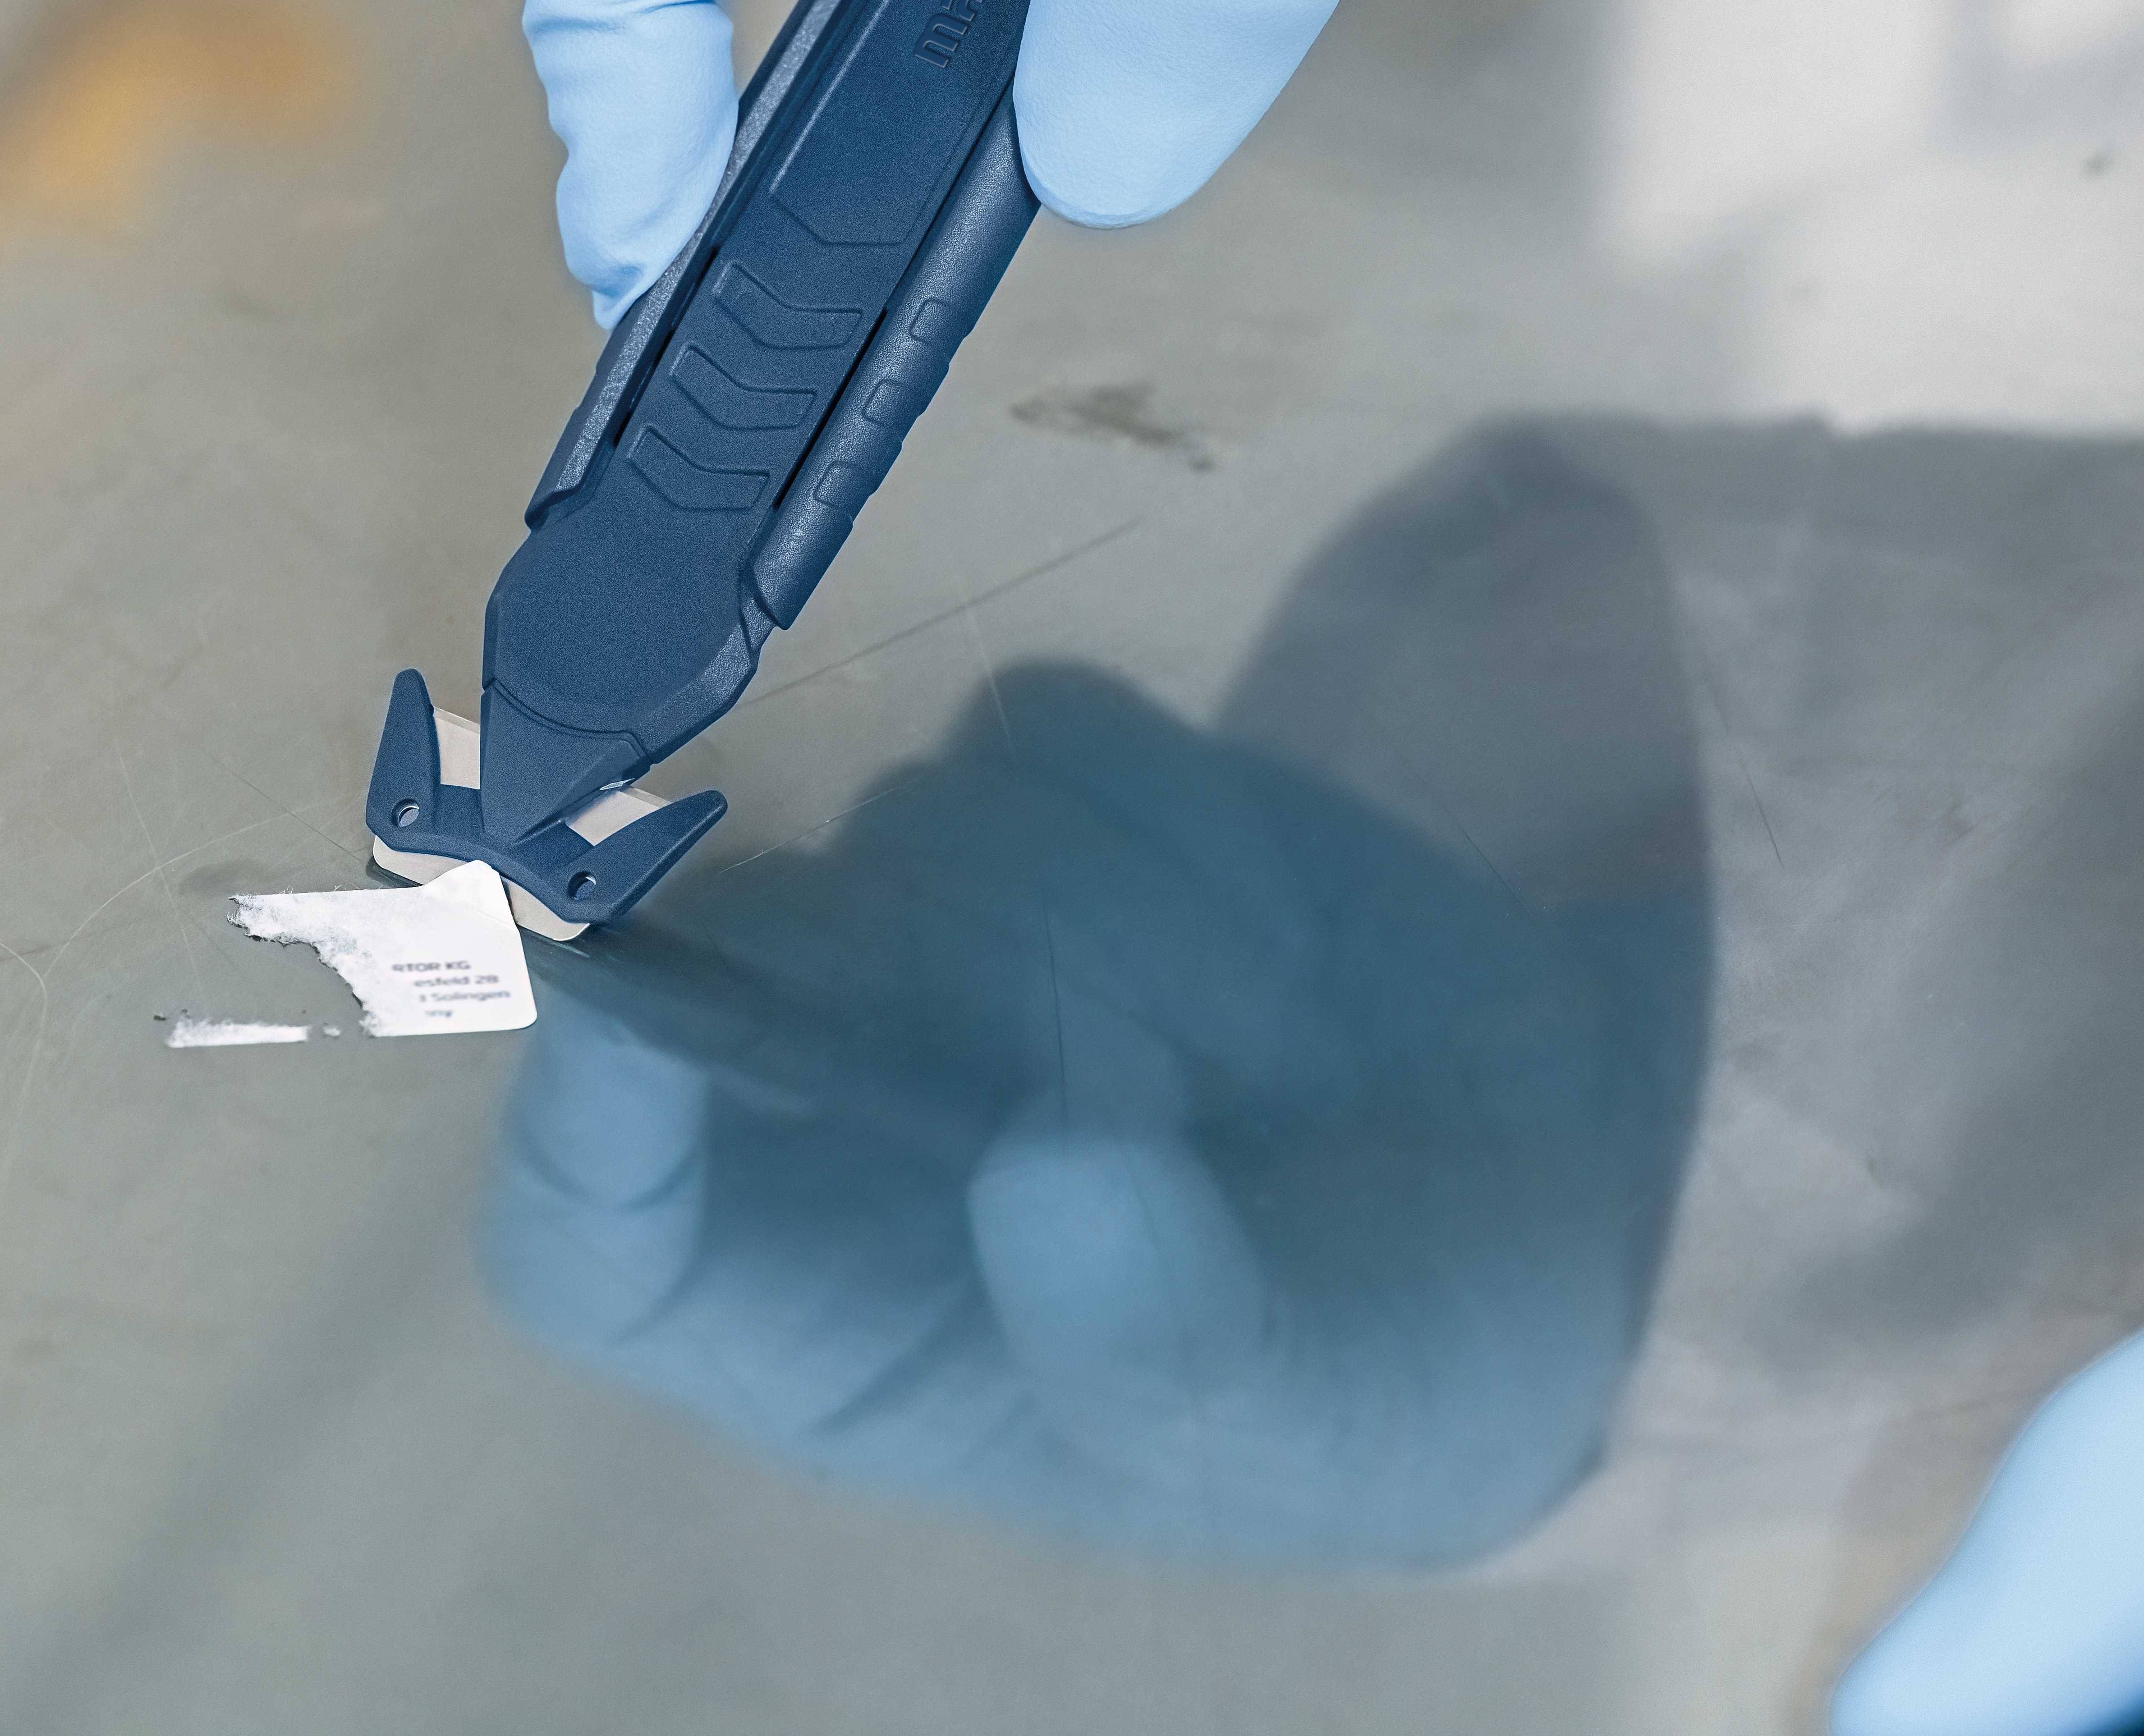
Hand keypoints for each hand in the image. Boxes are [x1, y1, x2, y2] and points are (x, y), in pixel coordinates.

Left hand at [475, 656, 1705, 1564]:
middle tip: (1165, 1047)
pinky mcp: (1052, 808)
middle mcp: (826, 1117)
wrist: (1561, 1202)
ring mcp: (930, 940)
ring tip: (1260, 1036)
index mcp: (818, 1317)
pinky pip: (1033, 731)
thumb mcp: (1308, 1411)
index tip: (638, 1005)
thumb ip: (1174, 1337)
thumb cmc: (1385, 1373)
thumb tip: (1048, 1167)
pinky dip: (1160, 802)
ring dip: (1098, 902)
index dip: (582, 1115)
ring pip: (909, 823)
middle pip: (738, 957)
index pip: (588, 1230)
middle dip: (924, 956)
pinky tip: (1268, 936)